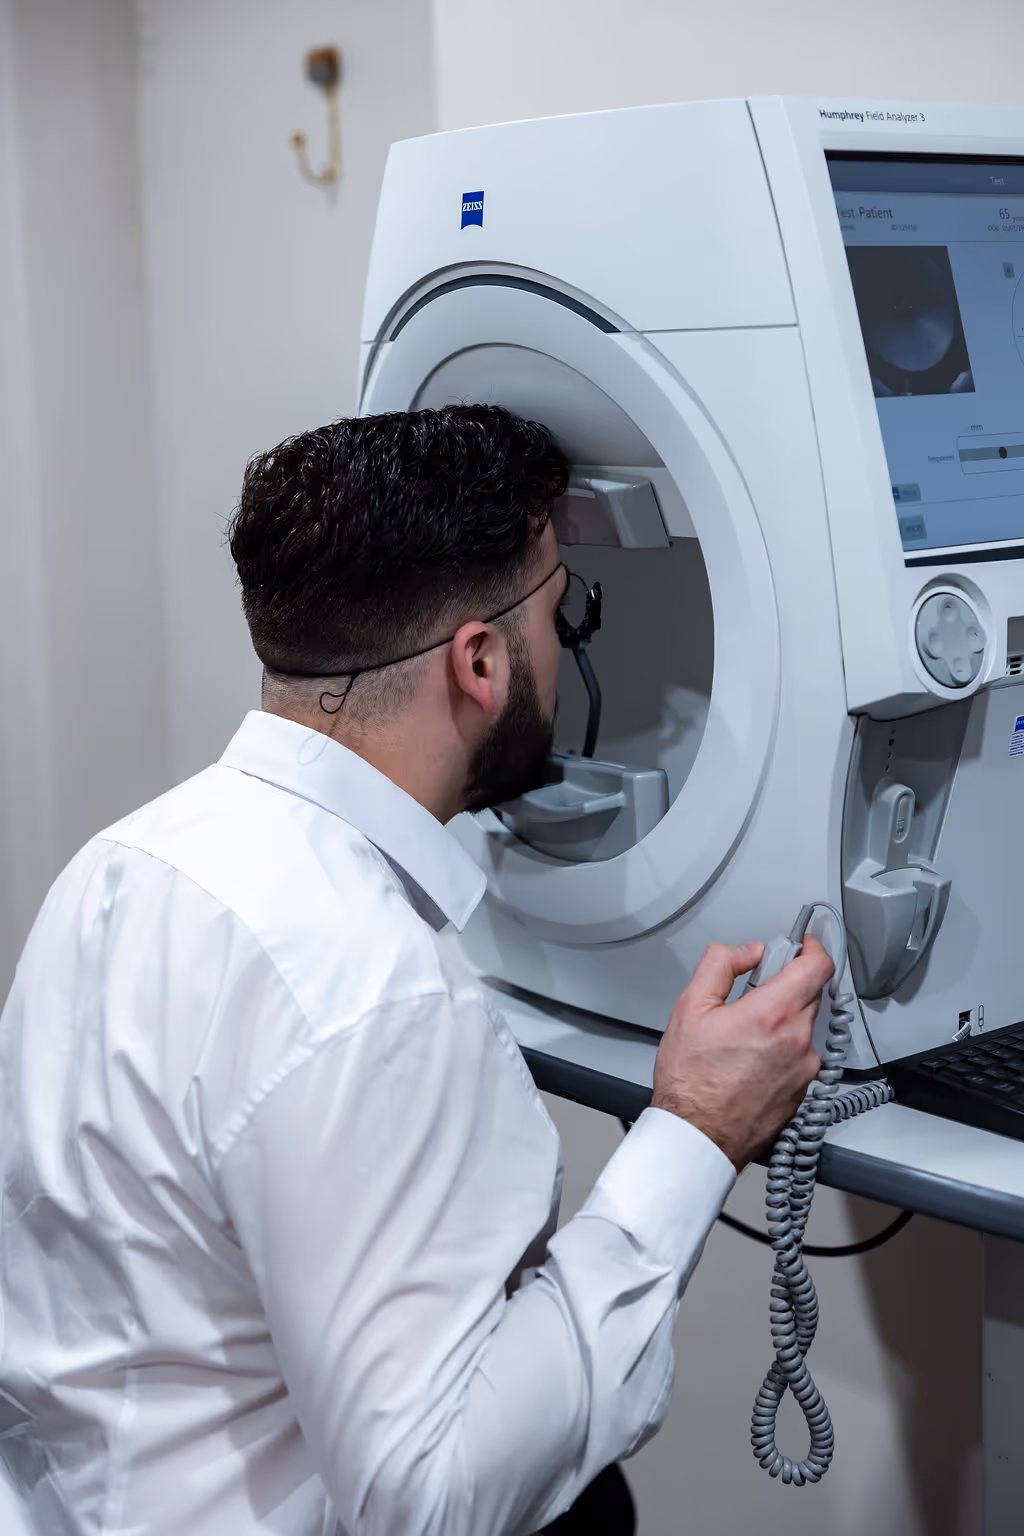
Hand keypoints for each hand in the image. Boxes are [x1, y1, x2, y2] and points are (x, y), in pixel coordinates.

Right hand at [651, 937, 833, 1170]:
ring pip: (803, 1026)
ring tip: (743, 1037)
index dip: (811, 948)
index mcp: (773, 1014)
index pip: (817, 966)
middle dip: (785, 985)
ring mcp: (805, 1068)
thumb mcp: (690, 1008)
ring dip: (781, 1020)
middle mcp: (798, 1041)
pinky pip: (800, 1055)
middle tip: (752, 993)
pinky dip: (781, 1049)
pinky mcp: (804, 1090)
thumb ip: (721, 965)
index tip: (801, 944)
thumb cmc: (689, 1083)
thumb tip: (748, 952)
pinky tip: (749, 1061)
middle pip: (809, 994)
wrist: (697, 1137)